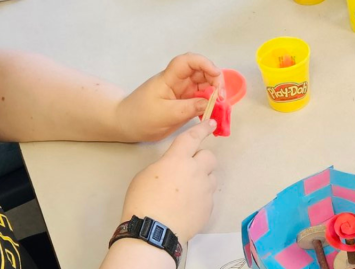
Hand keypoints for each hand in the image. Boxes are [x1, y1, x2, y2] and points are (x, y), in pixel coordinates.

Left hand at [115, 54, 222, 142]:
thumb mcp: (166, 114)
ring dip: (214, 92)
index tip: (216, 74)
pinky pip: (201, 97)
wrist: (125, 124)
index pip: (187, 61)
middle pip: (201, 71)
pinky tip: (214, 111)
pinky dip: (210, 103)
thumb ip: (189, 108)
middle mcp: (178, 81)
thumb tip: (212, 103)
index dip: (204, 63)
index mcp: (169, 78)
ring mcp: (182, 91)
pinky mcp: (184, 101)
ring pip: (204, 84)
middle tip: (221, 98)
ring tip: (220, 106)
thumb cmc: (140, 116)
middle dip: (214, 80)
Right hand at [120, 120, 217, 243]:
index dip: (202, 128)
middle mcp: (196, 171)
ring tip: (187, 192)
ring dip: (203, 178)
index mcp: (178, 159)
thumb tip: (174, 170)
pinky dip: (201, 197)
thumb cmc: (142, 201)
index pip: (193, 137)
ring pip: (212, 176)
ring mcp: (205, 190)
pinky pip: (209, 196)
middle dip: (201, 159)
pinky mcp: (208, 207)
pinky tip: (187, 207)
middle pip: (209, 156)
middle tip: (189, 169)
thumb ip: (165, 166)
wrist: (153, 232)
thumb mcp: (146, 175)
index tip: (211, 122)